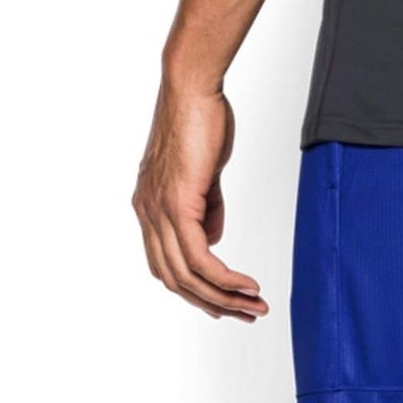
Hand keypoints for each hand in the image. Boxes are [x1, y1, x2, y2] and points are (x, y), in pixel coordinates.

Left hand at [132, 85, 266, 321]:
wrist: (192, 88)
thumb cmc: (200, 121)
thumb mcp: (204, 176)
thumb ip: (206, 210)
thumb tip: (213, 240)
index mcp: (149, 207)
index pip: (167, 266)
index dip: (196, 292)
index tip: (226, 304)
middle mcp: (147, 213)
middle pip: (175, 280)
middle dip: (213, 304)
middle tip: (247, 314)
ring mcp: (158, 210)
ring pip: (187, 276)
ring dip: (224, 298)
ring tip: (254, 306)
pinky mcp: (176, 204)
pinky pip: (200, 258)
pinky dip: (225, 279)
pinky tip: (247, 286)